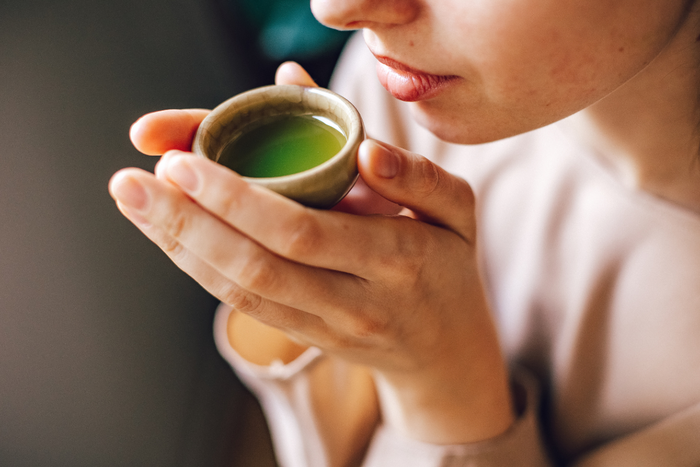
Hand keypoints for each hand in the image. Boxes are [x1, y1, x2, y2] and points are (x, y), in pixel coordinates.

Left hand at [111, 63, 513, 444]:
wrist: (443, 351)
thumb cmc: (448, 267)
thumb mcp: (457, 212)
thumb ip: (416, 173)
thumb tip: (363, 149)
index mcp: (395, 259)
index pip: (303, 232)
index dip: (238, 200)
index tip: (186, 161)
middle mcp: (354, 301)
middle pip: (256, 267)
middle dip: (187, 222)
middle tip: (133, 180)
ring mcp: (325, 326)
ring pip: (241, 292)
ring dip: (181, 246)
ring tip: (135, 202)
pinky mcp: (304, 336)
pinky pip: (243, 306)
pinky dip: (200, 268)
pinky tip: (169, 235)